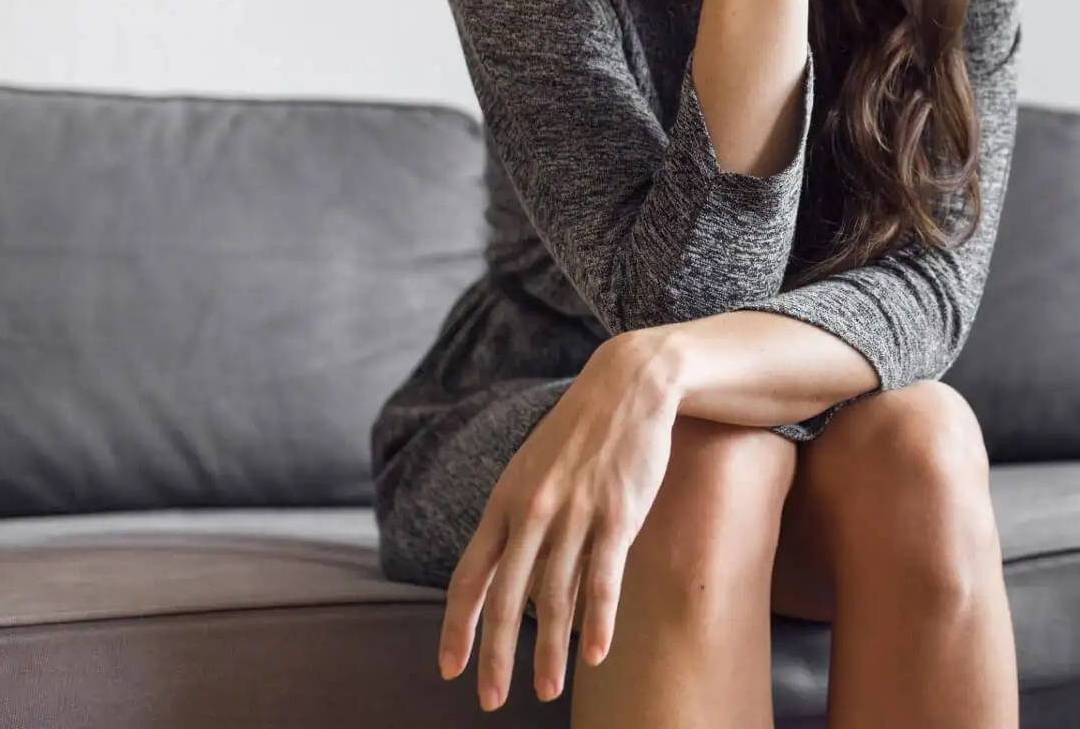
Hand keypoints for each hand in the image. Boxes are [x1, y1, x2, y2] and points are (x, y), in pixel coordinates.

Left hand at [437, 331, 680, 710]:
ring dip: (549, 654)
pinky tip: (594, 656)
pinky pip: (603, 580)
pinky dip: (598, 623)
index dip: (456, 627)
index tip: (449, 669)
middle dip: (494, 657)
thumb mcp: (534, 470)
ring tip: (546, 692)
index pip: (469, 576)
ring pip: (555, 599)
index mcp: (504, 502)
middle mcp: (533, 512)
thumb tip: (510, 577)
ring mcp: (576, 514)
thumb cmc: (581, 432)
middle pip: (505, 599)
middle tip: (490, 701)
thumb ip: (519, 521)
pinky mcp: (618, 515)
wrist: (630, 384)